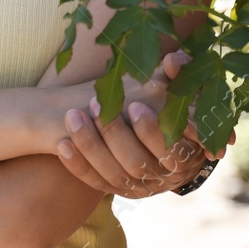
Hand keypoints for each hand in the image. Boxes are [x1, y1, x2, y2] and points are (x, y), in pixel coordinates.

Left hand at [55, 51, 234, 197]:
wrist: (164, 141)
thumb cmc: (174, 109)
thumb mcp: (183, 92)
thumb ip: (179, 75)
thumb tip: (174, 59)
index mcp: (186, 154)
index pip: (170, 151)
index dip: (151, 131)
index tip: (134, 105)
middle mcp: (162, 176)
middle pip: (137, 164)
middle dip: (115, 135)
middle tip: (96, 104)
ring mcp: (138, 186)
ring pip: (113, 174)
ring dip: (90, 146)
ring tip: (73, 116)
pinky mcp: (115, 188)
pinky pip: (94, 181)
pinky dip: (78, 164)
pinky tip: (63, 144)